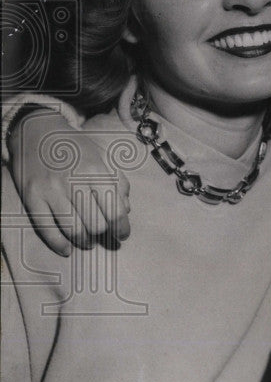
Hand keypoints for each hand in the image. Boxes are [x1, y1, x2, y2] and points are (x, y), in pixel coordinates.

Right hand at [8, 109, 130, 254]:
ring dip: (84, 241)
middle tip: (105, 237)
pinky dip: (58, 244)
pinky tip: (67, 249)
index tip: (123, 234)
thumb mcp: (103, 158)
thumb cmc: (76, 148)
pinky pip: (46, 228)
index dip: (122, 227)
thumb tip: (127, 210)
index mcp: (97, 171)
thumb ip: (119, 182)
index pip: (115, 209)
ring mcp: (52, 191)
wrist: (37, 133)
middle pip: (96, 223)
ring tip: (88, 241)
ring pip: (73, 229)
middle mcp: (75, 181)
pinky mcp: (32, 198)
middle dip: (104, 235)